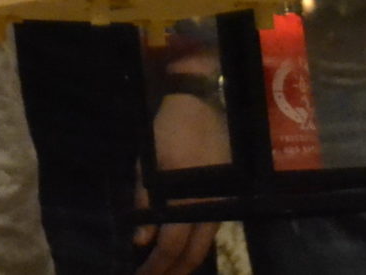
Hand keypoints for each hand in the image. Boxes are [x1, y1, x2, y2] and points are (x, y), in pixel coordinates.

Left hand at [132, 90, 229, 274]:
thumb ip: (145, 203)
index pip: (171, 246)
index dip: (156, 266)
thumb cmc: (168, 133)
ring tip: (164, 270)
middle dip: (172, 271)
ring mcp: (219, 204)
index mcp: (186, 198)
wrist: (200, 107)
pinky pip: (209, 231)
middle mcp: (209, 207)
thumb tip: (141, 241)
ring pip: (204, 246)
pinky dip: (193, 245)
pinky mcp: (224, 198)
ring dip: (184, 262)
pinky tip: (180, 251)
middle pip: (193, 254)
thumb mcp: (148, 165)